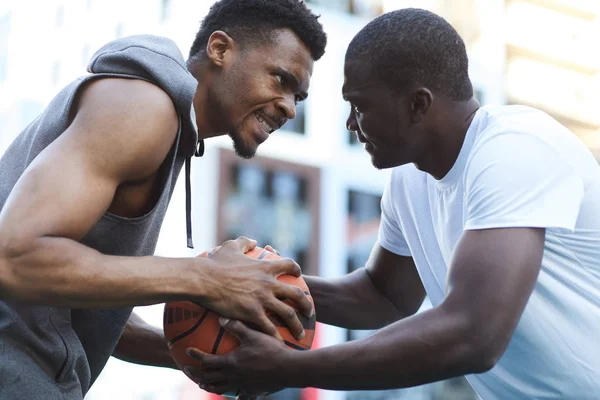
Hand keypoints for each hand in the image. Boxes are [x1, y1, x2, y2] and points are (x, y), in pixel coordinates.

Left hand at [185, 318, 293, 396]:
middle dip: (196, 374)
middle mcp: (233, 376)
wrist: (288, 369)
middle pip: (209, 378)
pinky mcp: (253, 390)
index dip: (195, 356)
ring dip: (209, 385)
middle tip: (187, 369)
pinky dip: (234, 394)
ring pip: (220, 388)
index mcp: (230, 363)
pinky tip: (236, 393)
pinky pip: (240, 394)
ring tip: (203, 383)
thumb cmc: (271, 350)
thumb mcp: (253, 334)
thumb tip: (221, 317)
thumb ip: (237, 326)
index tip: (187, 351)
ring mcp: (242, 385)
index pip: (206, 361)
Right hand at [198, 237, 313, 339]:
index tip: (299, 276)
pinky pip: (269, 328)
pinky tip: (278, 344)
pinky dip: (276, 336)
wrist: (204, 280)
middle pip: (296, 294)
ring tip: (300, 334)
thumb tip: (254, 241)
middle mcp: (268, 283)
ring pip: (288, 314)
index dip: (296, 270)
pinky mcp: (252, 313)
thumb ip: (245, 242)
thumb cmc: (214, 263)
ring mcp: (262, 299)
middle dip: (306, 304)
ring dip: (297, 325)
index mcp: (265, 267)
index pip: (289, 265)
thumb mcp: (230, 246)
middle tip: (309, 312)